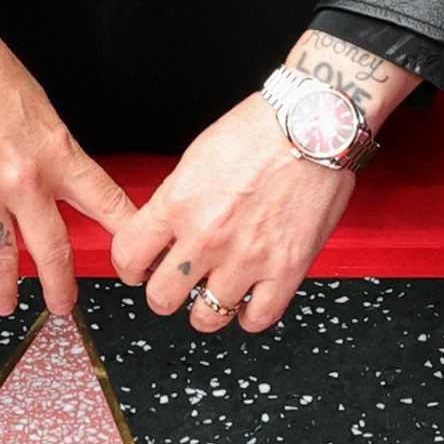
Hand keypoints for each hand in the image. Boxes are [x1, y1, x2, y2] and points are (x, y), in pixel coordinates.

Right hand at [0, 0, 129, 315]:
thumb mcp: (38, 106)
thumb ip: (52, 149)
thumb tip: (60, 179)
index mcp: (57, 152)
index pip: (106, 204)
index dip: (125, 237)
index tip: (135, 261)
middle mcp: (25, 180)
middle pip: (53, 250)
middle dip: (60, 287)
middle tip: (63, 307)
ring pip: (1, 259)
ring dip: (3, 289)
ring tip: (4, 304)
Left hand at [115, 91, 360, 335]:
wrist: (314, 125)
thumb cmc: (261, 130)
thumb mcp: (197, 158)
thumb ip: (176, 200)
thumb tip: (166, 230)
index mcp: (178, 204)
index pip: (129, 257)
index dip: (130, 268)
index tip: (140, 269)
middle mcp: (207, 237)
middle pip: (162, 298)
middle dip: (164, 294)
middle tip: (177, 283)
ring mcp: (246, 258)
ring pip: (206, 317)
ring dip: (205, 309)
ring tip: (213, 293)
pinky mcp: (286, 269)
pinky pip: (257, 318)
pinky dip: (249, 316)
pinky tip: (249, 300)